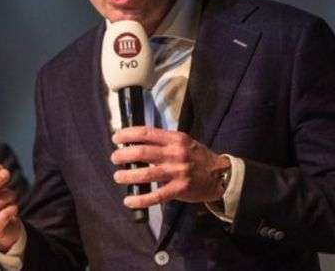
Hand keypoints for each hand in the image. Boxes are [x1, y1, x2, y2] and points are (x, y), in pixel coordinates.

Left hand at [110, 126, 230, 208]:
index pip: (146, 133)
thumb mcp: (183, 142)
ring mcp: (178, 172)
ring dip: (128, 176)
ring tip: (118, 177)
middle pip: (143, 152)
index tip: (116, 137)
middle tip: (114, 158)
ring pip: (147, 174)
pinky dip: (141, 199)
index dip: (128, 134)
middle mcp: (175, 153)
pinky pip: (156, 196)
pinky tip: (129, 200)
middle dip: (124, 155)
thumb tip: (136, 143)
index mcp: (175, 139)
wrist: (219, 174)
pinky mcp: (180, 189)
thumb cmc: (197, 156)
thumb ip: (163, 142)